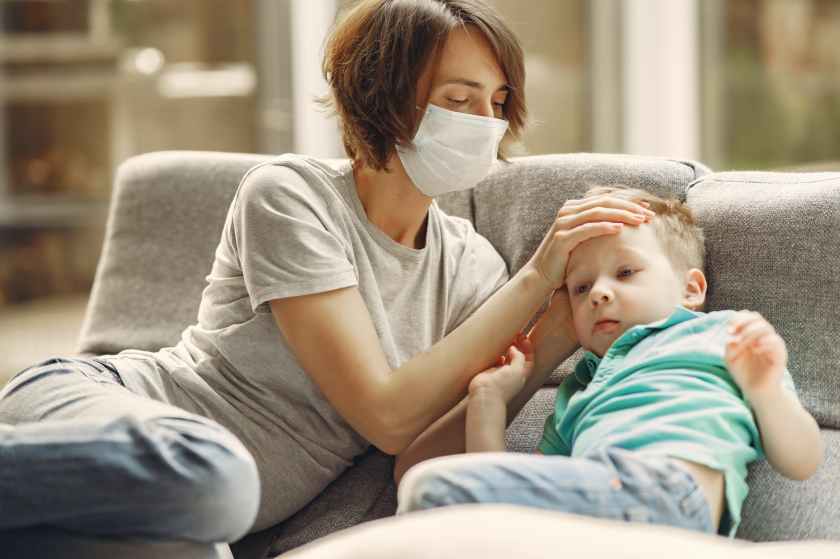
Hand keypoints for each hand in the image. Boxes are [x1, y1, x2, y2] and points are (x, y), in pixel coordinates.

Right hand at [468, 333, 534, 402]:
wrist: (485, 394)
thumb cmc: (503, 385)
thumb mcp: (518, 369)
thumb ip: (519, 357)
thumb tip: (513, 348)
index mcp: (522, 374)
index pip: (529, 359)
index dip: (528, 348)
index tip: (524, 338)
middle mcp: (512, 373)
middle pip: (518, 356)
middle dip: (517, 345)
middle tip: (514, 335)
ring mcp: (500, 372)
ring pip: (506, 357)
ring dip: (506, 348)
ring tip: (505, 338)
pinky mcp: (489, 371)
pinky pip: (494, 359)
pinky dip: (495, 353)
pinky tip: (494, 348)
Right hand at [527, 195, 653, 288]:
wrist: (541, 275)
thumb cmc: (566, 259)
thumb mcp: (583, 239)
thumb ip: (596, 227)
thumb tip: (623, 223)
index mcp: (574, 208)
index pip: (605, 200)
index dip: (628, 202)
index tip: (647, 208)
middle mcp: (568, 211)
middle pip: (604, 203)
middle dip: (629, 207)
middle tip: (648, 214)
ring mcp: (564, 222)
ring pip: (598, 212)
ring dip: (621, 215)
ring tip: (639, 220)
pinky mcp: (562, 237)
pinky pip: (587, 228)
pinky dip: (605, 227)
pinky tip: (620, 229)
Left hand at [725, 311, 786, 398]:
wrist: (756, 391)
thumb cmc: (743, 373)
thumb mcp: (730, 357)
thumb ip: (730, 345)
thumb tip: (732, 336)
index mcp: (753, 335)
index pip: (750, 317)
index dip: (739, 319)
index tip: (729, 330)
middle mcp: (765, 337)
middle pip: (758, 319)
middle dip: (743, 324)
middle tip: (733, 333)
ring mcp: (774, 346)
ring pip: (766, 328)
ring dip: (750, 333)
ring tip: (742, 344)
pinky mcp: (781, 356)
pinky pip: (776, 342)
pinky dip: (764, 342)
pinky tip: (755, 349)